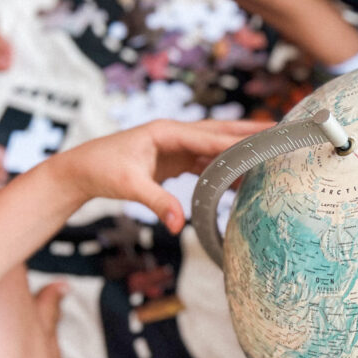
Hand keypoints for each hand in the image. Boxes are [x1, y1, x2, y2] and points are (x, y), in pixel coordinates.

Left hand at [57, 119, 268, 232]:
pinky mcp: (174, 159)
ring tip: (268, 150)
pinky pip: (206, 160)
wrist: (79, 170)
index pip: (209, 137)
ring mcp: (175, 146)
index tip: (263, 140)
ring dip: (239, 148)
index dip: (237, 141)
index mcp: (166, 132)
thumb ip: (158, 203)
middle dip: (247, 132)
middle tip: (278, 131)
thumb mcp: (129, 187)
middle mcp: (174, 134)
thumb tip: (179, 226)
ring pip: (214, 145)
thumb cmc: (100, 171)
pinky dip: (225, 165)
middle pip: (218, 132)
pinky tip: (242, 174)